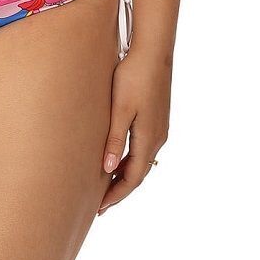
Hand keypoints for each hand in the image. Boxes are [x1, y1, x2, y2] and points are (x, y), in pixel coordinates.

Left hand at [97, 45, 171, 213]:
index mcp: (149, 139)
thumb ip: (114, 140)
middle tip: (100, 205)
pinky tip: (117, 158)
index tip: (99, 208)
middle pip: (139, 173)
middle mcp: (158, 138)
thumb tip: (107, 170)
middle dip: (120, 190)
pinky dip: (130, 160)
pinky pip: (143, 148)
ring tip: (106, 186)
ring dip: (125, 175)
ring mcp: (159, 128)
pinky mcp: (157, 118)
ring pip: (141, 161)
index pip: (132, 178)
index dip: (116, 195)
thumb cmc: (133, 77)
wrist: (153, 52)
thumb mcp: (120, 109)